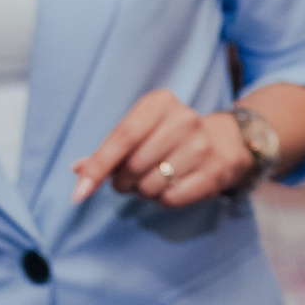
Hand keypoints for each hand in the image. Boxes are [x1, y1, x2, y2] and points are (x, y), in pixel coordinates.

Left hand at [72, 89, 253, 206]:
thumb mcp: (141, 130)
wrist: (227, 141)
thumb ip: (109, 150)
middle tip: (128, 179)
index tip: (79, 192)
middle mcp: (182, 121)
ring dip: (143, 191)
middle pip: (133, 166)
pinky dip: (162, 200)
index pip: (121, 138)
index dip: (98, 167)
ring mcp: (200, 147)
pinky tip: (170, 187)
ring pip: (150, 186)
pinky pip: (170, 199)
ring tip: (153, 180)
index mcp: (159, 104)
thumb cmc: (170, 136)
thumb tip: (77, 171)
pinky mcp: (213, 172)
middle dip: (122, 182)